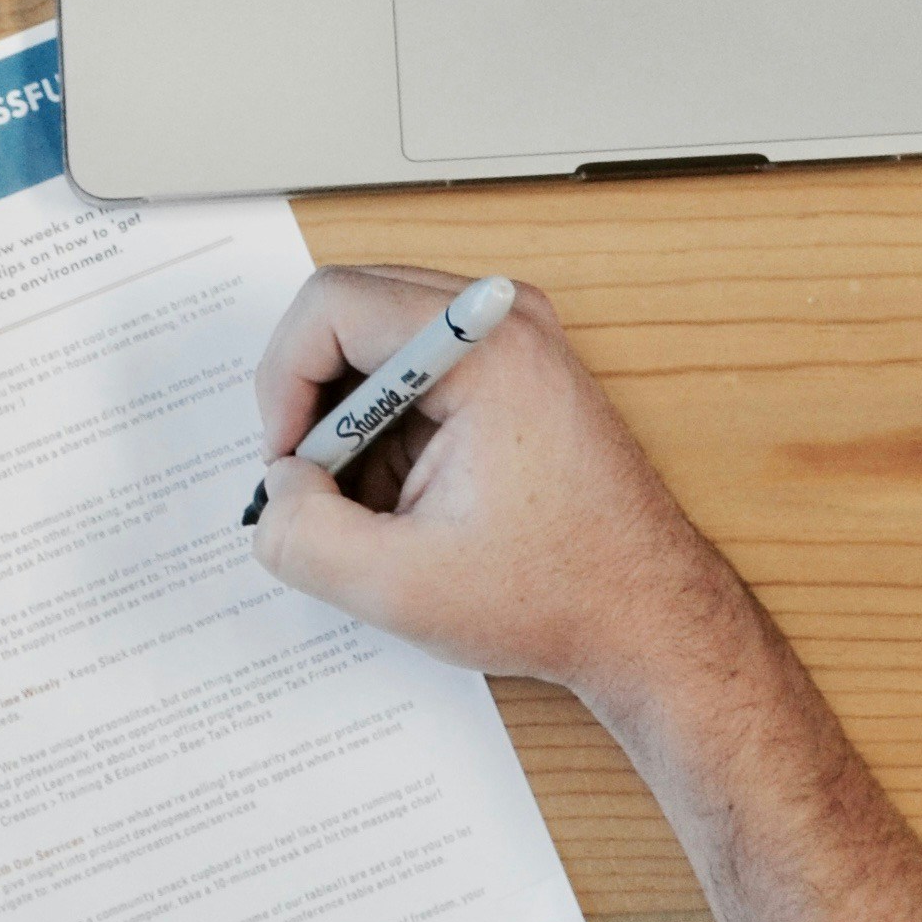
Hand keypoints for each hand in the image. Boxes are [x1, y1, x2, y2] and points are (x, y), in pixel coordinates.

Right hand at [243, 263, 758, 717]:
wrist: (646, 617)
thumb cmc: (556, 594)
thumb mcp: (400, 586)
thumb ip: (304, 536)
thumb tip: (276, 490)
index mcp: (487, 348)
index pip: (332, 304)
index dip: (284, 383)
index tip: (288, 462)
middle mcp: (504, 321)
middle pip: (351, 312)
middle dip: (314, 403)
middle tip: (314, 486)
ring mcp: (513, 341)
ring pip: (377, 346)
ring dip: (350, 424)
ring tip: (372, 508)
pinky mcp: (511, 371)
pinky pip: (412, 373)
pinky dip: (386, 432)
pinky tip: (406, 501)